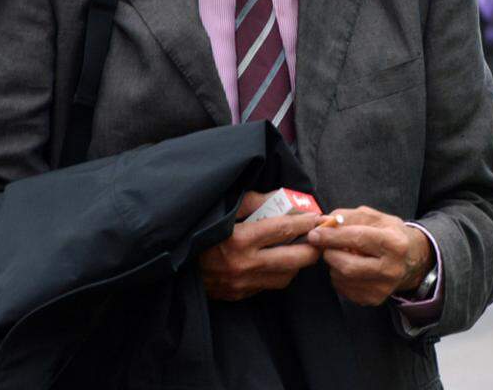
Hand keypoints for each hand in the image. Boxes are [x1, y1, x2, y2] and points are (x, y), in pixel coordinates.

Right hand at [198, 190, 323, 300]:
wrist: (172, 263)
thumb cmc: (200, 230)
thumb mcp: (223, 209)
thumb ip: (253, 202)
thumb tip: (281, 198)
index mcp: (240, 239)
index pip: (284, 229)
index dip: (306, 222)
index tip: (319, 218)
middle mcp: (244, 264)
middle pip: (295, 259)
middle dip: (313, 247)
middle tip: (319, 237)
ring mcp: (242, 283)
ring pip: (286, 276)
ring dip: (297, 264)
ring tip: (300, 250)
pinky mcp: (238, 295)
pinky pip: (269, 286)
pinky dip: (279, 274)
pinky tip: (279, 263)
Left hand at [307, 205, 433, 306]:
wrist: (412, 260)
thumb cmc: (390, 234)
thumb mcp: (376, 218)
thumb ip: (349, 217)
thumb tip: (322, 222)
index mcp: (395, 243)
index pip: (358, 239)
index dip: (333, 236)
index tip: (314, 234)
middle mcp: (391, 269)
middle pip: (348, 265)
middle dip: (329, 253)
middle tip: (324, 245)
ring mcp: (383, 288)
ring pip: (342, 278)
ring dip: (333, 264)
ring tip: (341, 254)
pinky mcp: (374, 299)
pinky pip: (344, 289)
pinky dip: (338, 276)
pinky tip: (348, 267)